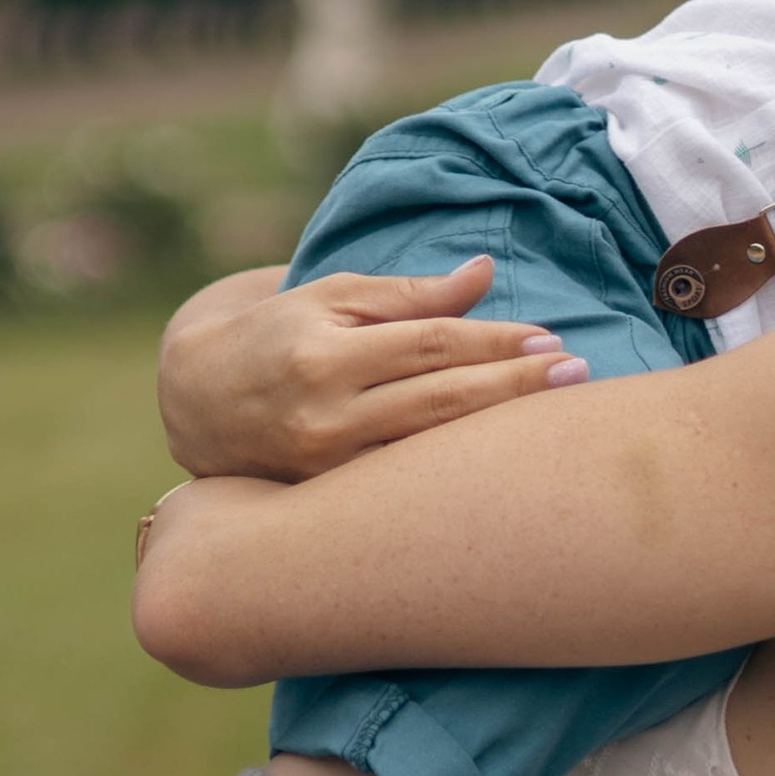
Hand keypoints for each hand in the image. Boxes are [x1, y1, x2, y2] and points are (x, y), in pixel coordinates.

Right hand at [156, 258, 586, 479]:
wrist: (195, 402)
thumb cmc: (274, 334)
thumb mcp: (331, 297)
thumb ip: (410, 295)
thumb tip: (483, 274)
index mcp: (325, 355)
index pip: (432, 346)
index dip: (496, 342)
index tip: (551, 340)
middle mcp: (327, 417)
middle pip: (443, 402)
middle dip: (516, 388)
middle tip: (579, 375)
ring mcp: (328, 468)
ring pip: (432, 451)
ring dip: (500, 433)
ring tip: (559, 415)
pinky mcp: (331, 501)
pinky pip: (407, 486)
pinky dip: (459, 471)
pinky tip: (505, 459)